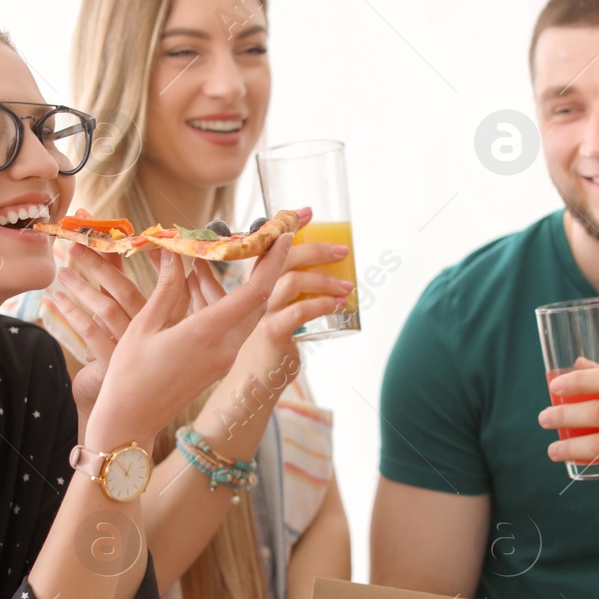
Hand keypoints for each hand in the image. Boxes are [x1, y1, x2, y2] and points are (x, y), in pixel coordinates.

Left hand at [49, 238, 146, 426]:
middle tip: (74, 245)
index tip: (116, 232)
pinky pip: (89, 334)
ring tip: (61, 271)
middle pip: (126, 291)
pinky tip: (54, 303)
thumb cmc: (121, 356)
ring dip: (81, 287)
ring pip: (106, 310)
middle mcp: (153, 333)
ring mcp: (134, 350)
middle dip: (99, 264)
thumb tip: (109, 242)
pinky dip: (69, 315)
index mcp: (164, 317)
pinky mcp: (112, 365)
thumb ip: (118, 282)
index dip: (136, 255)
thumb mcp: (122, 315)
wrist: (121, 410)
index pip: (155, 278)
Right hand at [87, 237, 290, 449]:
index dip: (273, 262)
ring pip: (243, 313)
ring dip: (235, 284)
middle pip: (257, 301)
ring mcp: (223, 358)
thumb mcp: (144, 326)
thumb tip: (173, 252)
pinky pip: (229, 326)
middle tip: (260, 238)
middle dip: (263, 268)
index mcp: (208, 334)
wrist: (130, 422)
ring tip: (212, 257)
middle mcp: (224, 347)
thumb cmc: (129, 376)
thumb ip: (165, 288)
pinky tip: (196, 285)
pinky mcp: (216, 365)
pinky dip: (220, 302)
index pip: (255, 292)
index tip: (283, 235)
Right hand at [227, 208, 349, 407]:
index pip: (270, 248)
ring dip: (324, 280)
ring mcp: (260, 314)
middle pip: (283, 258)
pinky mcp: (270, 333)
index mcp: (255, 287)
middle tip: (343, 252)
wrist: (251, 386)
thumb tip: (327, 284)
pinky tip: (337, 306)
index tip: (309, 212)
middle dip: (315, 248)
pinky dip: (322, 305)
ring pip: (292, 281)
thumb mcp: (279, 318)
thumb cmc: (267, 351)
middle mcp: (254, 295)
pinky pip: (298, 311)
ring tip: (348, 288)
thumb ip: (294, 299)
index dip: (288, 227)